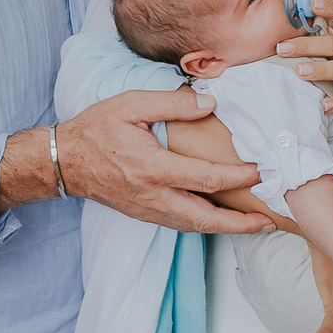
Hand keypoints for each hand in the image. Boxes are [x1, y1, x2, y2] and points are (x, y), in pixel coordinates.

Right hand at [26, 89, 272, 234]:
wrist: (64, 161)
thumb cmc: (97, 129)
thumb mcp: (131, 104)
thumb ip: (172, 103)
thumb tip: (210, 104)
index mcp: (153, 168)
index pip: (206, 178)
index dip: (238, 177)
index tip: (260, 171)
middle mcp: (153, 196)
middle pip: (205, 219)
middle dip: (240, 224)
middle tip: (268, 221)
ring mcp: (148, 209)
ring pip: (194, 227)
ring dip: (226, 229)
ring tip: (253, 225)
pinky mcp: (144, 214)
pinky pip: (180, 225)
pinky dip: (204, 225)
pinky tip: (219, 219)